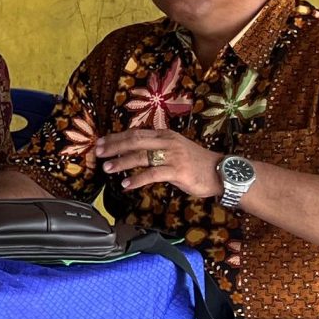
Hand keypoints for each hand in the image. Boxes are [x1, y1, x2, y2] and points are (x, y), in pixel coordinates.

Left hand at [95, 127, 218, 198]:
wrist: (220, 172)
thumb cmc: (197, 163)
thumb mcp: (176, 149)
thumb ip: (157, 148)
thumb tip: (133, 153)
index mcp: (165, 135)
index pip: (136, 133)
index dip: (117, 137)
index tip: (101, 142)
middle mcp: (167, 142)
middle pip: (135, 140)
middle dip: (114, 146)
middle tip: (98, 152)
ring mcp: (173, 156)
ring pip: (141, 156)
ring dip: (122, 162)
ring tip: (107, 168)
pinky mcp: (177, 171)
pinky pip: (152, 174)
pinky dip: (137, 179)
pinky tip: (126, 185)